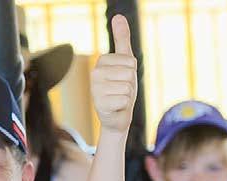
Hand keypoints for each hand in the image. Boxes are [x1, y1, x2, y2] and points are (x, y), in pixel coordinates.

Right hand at [90, 14, 136, 135]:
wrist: (116, 118)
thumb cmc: (121, 89)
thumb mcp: (125, 62)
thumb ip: (121, 39)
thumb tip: (118, 16)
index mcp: (101, 62)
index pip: (130, 62)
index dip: (131, 73)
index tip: (122, 81)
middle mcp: (95, 74)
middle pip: (129, 74)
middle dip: (130, 86)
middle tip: (121, 92)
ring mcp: (95, 90)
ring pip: (127, 88)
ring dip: (127, 97)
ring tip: (119, 100)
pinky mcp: (100, 105)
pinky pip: (124, 101)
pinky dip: (124, 107)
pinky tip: (116, 109)